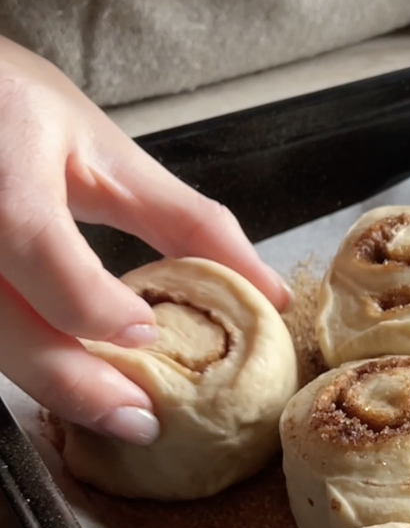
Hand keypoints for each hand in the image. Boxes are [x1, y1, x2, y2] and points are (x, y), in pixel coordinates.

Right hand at [0, 39, 289, 441]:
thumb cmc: (17, 108)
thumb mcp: (104, 148)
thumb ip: (184, 220)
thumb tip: (266, 291)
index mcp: (6, 159)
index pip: (33, 240)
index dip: (86, 298)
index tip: (143, 332)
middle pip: (0, 318)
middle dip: (72, 380)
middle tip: (140, 420)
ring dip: (51, 383)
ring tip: (116, 411)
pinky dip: (30, 360)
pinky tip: (71, 382)